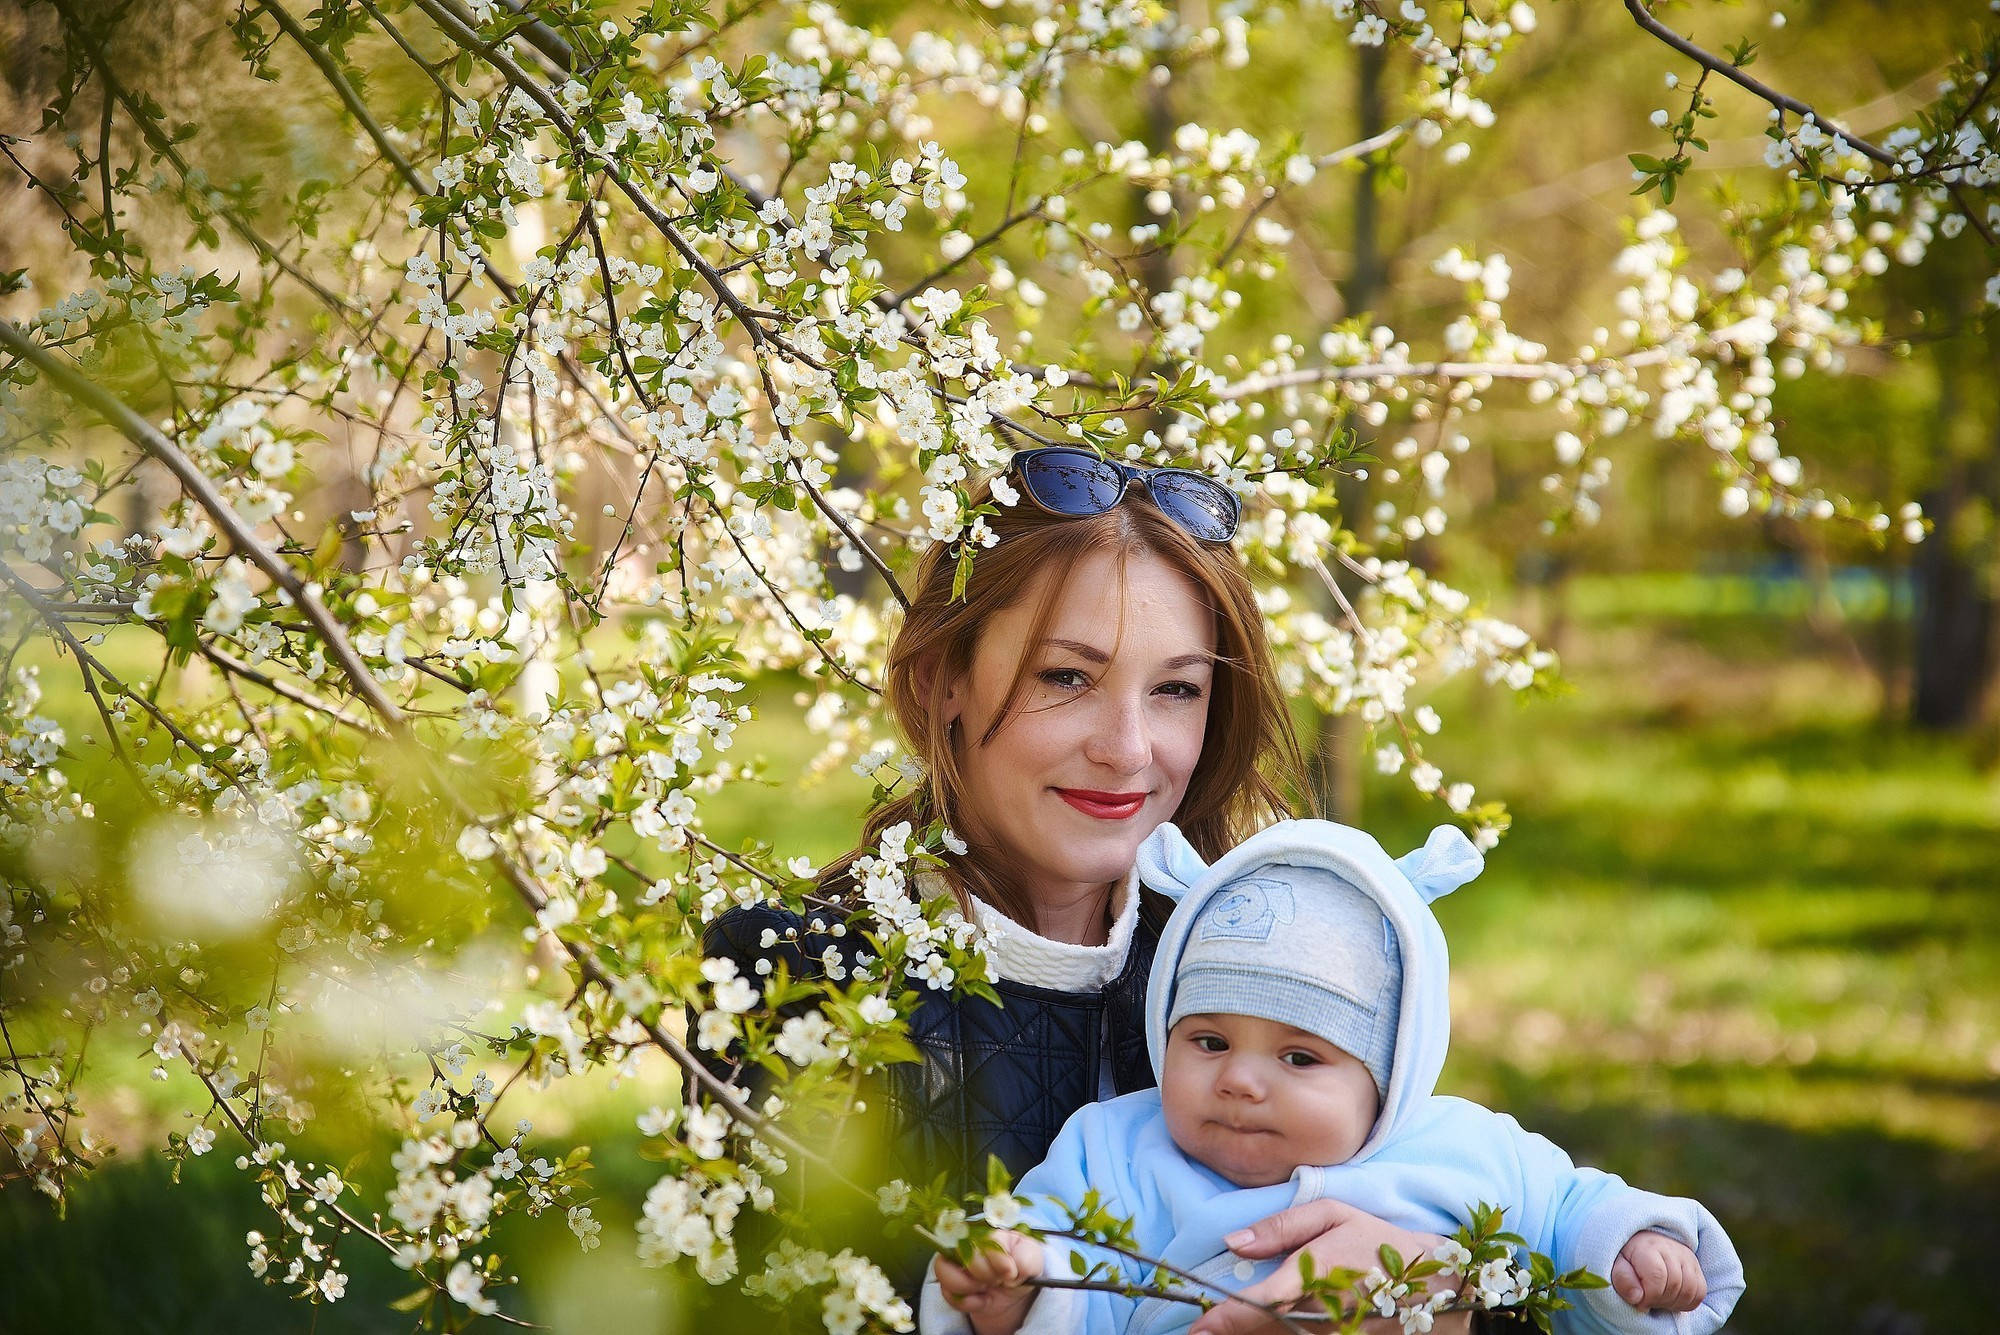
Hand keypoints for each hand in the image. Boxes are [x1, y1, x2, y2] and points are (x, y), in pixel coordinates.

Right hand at [934, 1230, 1045, 1334]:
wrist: (1012, 1293)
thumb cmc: (1021, 1269)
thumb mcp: (1032, 1261)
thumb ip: (1027, 1259)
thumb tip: (1012, 1268)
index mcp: (991, 1232)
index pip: (986, 1239)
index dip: (999, 1260)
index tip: (1010, 1273)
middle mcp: (967, 1241)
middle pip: (966, 1255)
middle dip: (986, 1275)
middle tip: (998, 1280)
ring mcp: (954, 1262)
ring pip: (945, 1270)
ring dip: (969, 1286)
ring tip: (986, 1289)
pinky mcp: (947, 1282)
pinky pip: (946, 1292)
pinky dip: (967, 1302)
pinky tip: (982, 1301)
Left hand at [1186, 1198, 1459, 1334]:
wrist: (1434, 1280)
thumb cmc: (1375, 1240)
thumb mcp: (1330, 1214)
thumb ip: (1279, 1228)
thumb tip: (1233, 1241)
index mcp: (1316, 1275)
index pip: (1259, 1303)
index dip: (1224, 1317)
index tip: (1198, 1325)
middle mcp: (1322, 1313)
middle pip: (1263, 1330)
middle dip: (1231, 1330)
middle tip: (1201, 1330)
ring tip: (1226, 1328)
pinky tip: (1260, 1329)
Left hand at [1612, 1230, 1705, 1312]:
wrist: (1641, 1243)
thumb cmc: (1628, 1258)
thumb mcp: (1617, 1266)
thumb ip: (1623, 1279)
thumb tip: (1637, 1297)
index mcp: (1648, 1246)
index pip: (1657, 1276)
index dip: (1649, 1296)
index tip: (1639, 1301)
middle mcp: (1671, 1248)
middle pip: (1675, 1285)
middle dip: (1660, 1300)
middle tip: (1648, 1301)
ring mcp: (1686, 1256)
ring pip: (1690, 1290)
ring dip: (1674, 1303)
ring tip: (1659, 1300)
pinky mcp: (1696, 1266)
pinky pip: (1700, 1291)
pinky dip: (1687, 1302)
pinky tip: (1672, 1300)